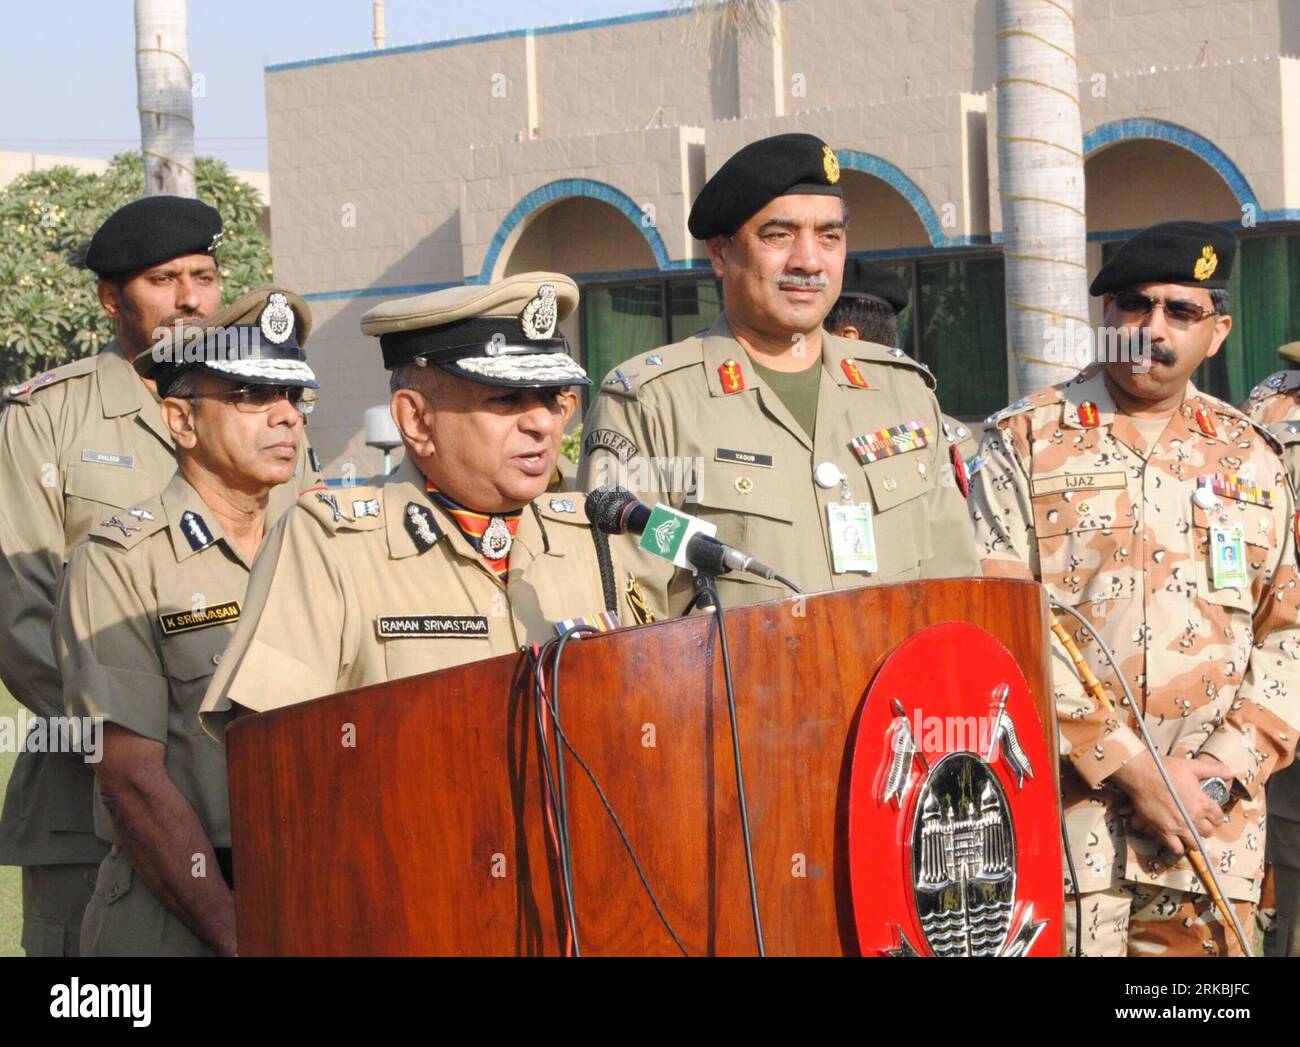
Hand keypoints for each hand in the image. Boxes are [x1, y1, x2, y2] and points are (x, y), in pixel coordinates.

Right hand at [1111, 751, 1232, 855]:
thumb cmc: (1165, 769)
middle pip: (1207, 832)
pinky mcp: (1163, 830)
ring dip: (1193, 839)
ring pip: (1194, 843)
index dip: (1215, 817)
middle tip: (1197, 822)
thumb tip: (1233, 771)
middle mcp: (1193, 818)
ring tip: (1188, 833)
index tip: (1210, 815)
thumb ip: (1215, 770)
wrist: (1140, 774)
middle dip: (1204, 828)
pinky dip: (1178, 846)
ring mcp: (1178, 826)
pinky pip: (1176, 848)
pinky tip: (1175, 839)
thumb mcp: (1192, 766)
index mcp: (1203, 803)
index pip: (1218, 818)